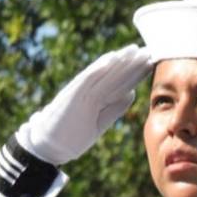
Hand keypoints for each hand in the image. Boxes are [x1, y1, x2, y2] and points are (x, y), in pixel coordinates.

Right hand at [14, 44, 154, 165]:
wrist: (46, 146)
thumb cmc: (70, 136)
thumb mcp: (97, 123)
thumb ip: (113, 108)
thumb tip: (131, 94)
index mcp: (95, 99)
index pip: (119, 83)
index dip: (135, 73)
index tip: (149, 63)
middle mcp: (87, 92)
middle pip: (114, 76)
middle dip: (131, 64)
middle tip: (148, 50)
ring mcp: (79, 92)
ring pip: (103, 74)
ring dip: (119, 62)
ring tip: (134, 50)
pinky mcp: (70, 95)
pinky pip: (86, 80)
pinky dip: (98, 68)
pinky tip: (112, 59)